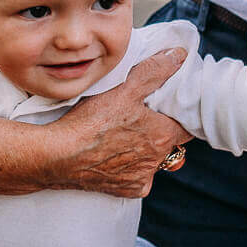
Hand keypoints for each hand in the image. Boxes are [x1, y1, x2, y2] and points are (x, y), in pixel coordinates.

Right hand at [52, 48, 192, 197]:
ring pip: (152, 161)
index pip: (187, 125)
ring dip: (144, 150)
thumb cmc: (91, 122)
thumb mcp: (125, 87)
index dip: (181, 114)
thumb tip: (178, 56)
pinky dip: (129, 168)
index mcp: (163, 135)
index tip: (171, 106)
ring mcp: (141, 178)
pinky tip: (114, 155)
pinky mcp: (126, 190)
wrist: (59, 156)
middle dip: (160, 131)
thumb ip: (154, 71)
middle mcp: (157, 161)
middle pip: (169, 143)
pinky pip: (136, 178)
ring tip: (123, 135)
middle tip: (142, 117)